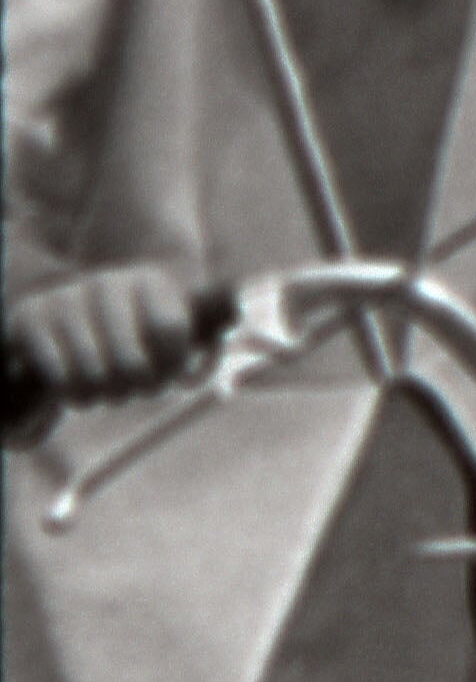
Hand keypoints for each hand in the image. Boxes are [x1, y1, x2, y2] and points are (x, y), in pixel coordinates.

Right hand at [5, 265, 220, 404]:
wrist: (69, 314)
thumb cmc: (139, 328)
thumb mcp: (183, 319)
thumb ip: (215, 314)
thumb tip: (240, 306)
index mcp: (151, 282)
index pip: (170, 332)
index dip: (173, 367)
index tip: (170, 376)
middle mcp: (106, 285)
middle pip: (131, 365)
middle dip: (137, 390)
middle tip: (135, 391)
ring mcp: (64, 301)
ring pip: (91, 377)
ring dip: (101, 398)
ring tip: (104, 393)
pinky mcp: (28, 321)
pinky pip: (55, 376)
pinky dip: (68, 393)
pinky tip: (74, 390)